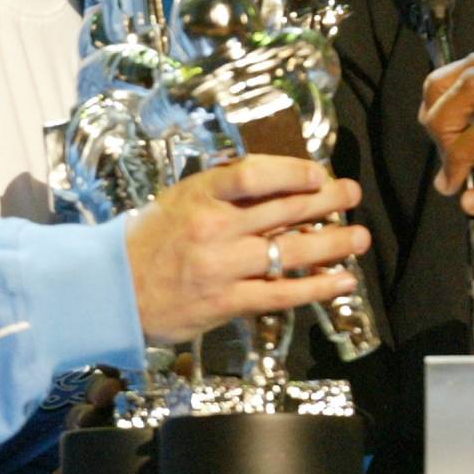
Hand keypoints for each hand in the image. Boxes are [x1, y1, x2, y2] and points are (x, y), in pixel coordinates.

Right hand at [125, 155, 368, 344]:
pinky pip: (281, 293)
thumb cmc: (148, 240)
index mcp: (201, 195)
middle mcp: (214, 227)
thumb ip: (222, 191)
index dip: (293, 171)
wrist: (113, 289)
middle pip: (283, 209)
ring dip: (333, 243)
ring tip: (360, 237)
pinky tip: (342, 281)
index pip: (254, 174)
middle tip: (351, 194)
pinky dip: (316, 287)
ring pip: (290, 250)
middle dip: (326, 200)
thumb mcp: (179, 199)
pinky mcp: (228, 302)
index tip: (318, 172)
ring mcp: (223, 266)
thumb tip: (274, 181)